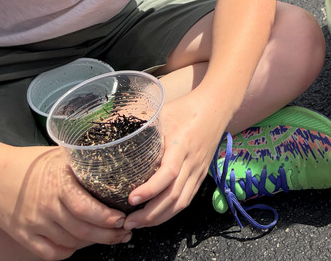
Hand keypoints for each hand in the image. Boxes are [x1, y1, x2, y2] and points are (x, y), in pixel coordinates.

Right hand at [0, 146, 128, 259]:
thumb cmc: (30, 162)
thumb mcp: (60, 155)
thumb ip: (83, 161)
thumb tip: (116, 158)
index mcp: (58, 184)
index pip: (86, 208)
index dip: (106, 218)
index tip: (122, 218)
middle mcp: (46, 207)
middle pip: (82, 229)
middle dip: (108, 234)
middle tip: (124, 233)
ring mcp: (34, 224)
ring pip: (70, 243)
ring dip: (92, 243)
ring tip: (108, 237)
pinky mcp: (23, 236)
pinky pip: (50, 253)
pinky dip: (68, 252)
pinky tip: (79, 244)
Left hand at [123, 91, 228, 229]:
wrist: (216, 107)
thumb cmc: (186, 108)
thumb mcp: (162, 113)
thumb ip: (143, 127)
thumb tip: (114, 136)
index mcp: (182, 146)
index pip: (168, 173)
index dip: (150, 189)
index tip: (131, 199)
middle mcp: (192, 162)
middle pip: (174, 196)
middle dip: (150, 214)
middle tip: (127, 222)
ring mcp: (198, 171)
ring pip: (181, 202)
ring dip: (159, 218)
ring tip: (138, 224)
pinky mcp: (201, 175)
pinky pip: (187, 199)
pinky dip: (171, 212)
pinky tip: (156, 217)